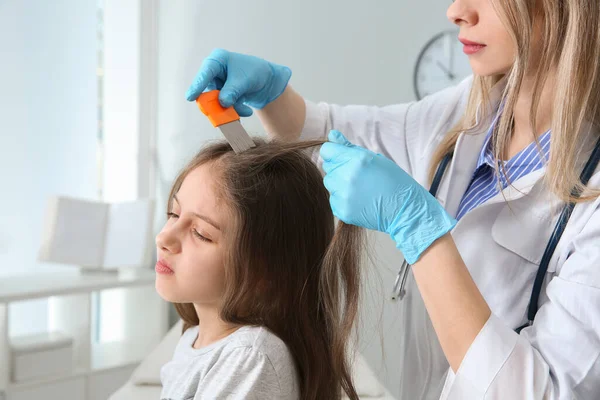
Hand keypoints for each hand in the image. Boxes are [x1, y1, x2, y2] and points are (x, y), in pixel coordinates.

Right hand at [185, 49, 291, 116]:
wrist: (268, 81)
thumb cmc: (256, 72)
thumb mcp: (245, 81)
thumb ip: (232, 91)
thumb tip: (222, 103)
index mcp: (218, 60)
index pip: (206, 72)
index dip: (198, 85)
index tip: (190, 97)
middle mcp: (215, 72)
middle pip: (209, 91)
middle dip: (218, 104)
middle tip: (224, 112)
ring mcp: (218, 84)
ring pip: (217, 102)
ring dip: (231, 109)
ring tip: (246, 111)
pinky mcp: (222, 95)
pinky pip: (224, 106)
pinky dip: (235, 110)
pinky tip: (247, 111)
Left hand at [320, 130, 455, 263]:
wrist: (405, 210)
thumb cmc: (393, 180)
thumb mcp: (375, 158)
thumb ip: (350, 148)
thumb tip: (332, 135)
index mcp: (357, 160)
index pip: (327, 151)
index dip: (334, 153)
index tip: (343, 158)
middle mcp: (347, 176)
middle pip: (328, 167)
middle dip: (339, 169)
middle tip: (359, 176)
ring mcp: (343, 195)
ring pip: (329, 184)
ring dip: (340, 184)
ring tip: (360, 188)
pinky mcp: (342, 210)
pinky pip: (333, 199)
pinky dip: (343, 199)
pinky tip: (360, 200)